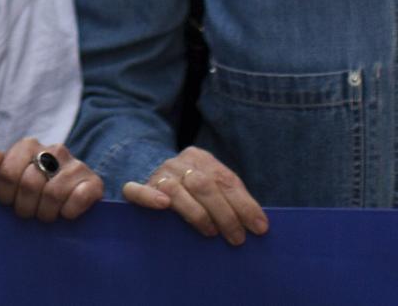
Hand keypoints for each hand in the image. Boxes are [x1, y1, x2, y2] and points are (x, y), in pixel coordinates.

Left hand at [0, 138, 103, 223]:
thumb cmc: (19, 197)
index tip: (8, 203)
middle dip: (24, 208)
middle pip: (29, 184)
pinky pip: (79, 198)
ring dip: (45, 214)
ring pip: (52, 194)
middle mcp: (54, 150)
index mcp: (28, 146)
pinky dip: (69, 212)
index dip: (4, 196)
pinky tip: (65, 215)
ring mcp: (76, 165)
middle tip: (28, 214)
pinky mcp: (95, 183)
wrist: (54, 214)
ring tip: (44, 216)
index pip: (7, 172)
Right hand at [119, 146, 267, 244]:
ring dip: (197, 213)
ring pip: (177, 190)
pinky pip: (138, 191)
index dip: (245, 205)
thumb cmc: (190, 190)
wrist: (146, 170)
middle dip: (225, 213)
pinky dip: (150, 198)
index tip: (259, 227)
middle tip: (237, 238)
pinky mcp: (140, 187)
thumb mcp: (212, 185)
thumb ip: (229, 198)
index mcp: (201, 159)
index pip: (226, 180)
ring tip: (211, 232)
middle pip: (204, 185)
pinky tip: (164, 206)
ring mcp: (159, 174)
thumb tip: (258, 224)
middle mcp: (180, 163)